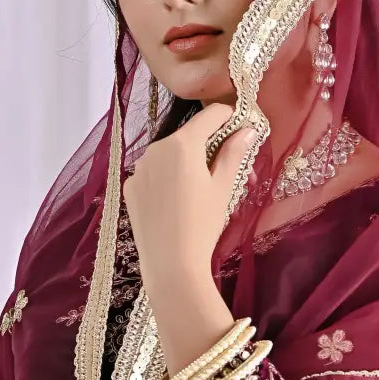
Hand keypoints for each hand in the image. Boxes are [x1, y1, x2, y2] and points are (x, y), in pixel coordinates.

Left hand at [123, 103, 254, 306]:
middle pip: (189, 135)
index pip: (210, 115)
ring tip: (201, 190)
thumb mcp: (224, 188)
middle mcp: (156, 147)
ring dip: (187, 162)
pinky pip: (153, 173)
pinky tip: (176, 202)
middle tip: (228, 170)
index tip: (241, 126)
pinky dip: (167, 178)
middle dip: (209, 146)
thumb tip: (248, 130)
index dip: (229, 116)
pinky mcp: (131, 187)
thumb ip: (234, 153)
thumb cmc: (203, 226)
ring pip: (169, 154)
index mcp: (183, 143)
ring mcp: (139, 167)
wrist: (170, 265)